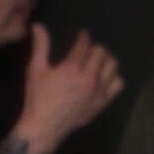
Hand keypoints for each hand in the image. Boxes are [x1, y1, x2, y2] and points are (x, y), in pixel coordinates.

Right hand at [14, 24, 122, 153]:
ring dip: (105, 60)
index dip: (84, 37)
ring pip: (112, 65)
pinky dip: (113, 77)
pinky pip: (118, 83)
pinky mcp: (103, 101)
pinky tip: (103, 78)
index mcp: (71, 68)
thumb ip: (40, 47)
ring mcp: (99, 90)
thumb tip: (37, 26)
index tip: (83, 35)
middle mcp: (89, 77)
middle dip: (94, 48)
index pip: (84, 44)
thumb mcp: (35, 71)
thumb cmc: (37, 99)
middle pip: (101, 52)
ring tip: (96, 62)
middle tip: (87, 51)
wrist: (44, 128)